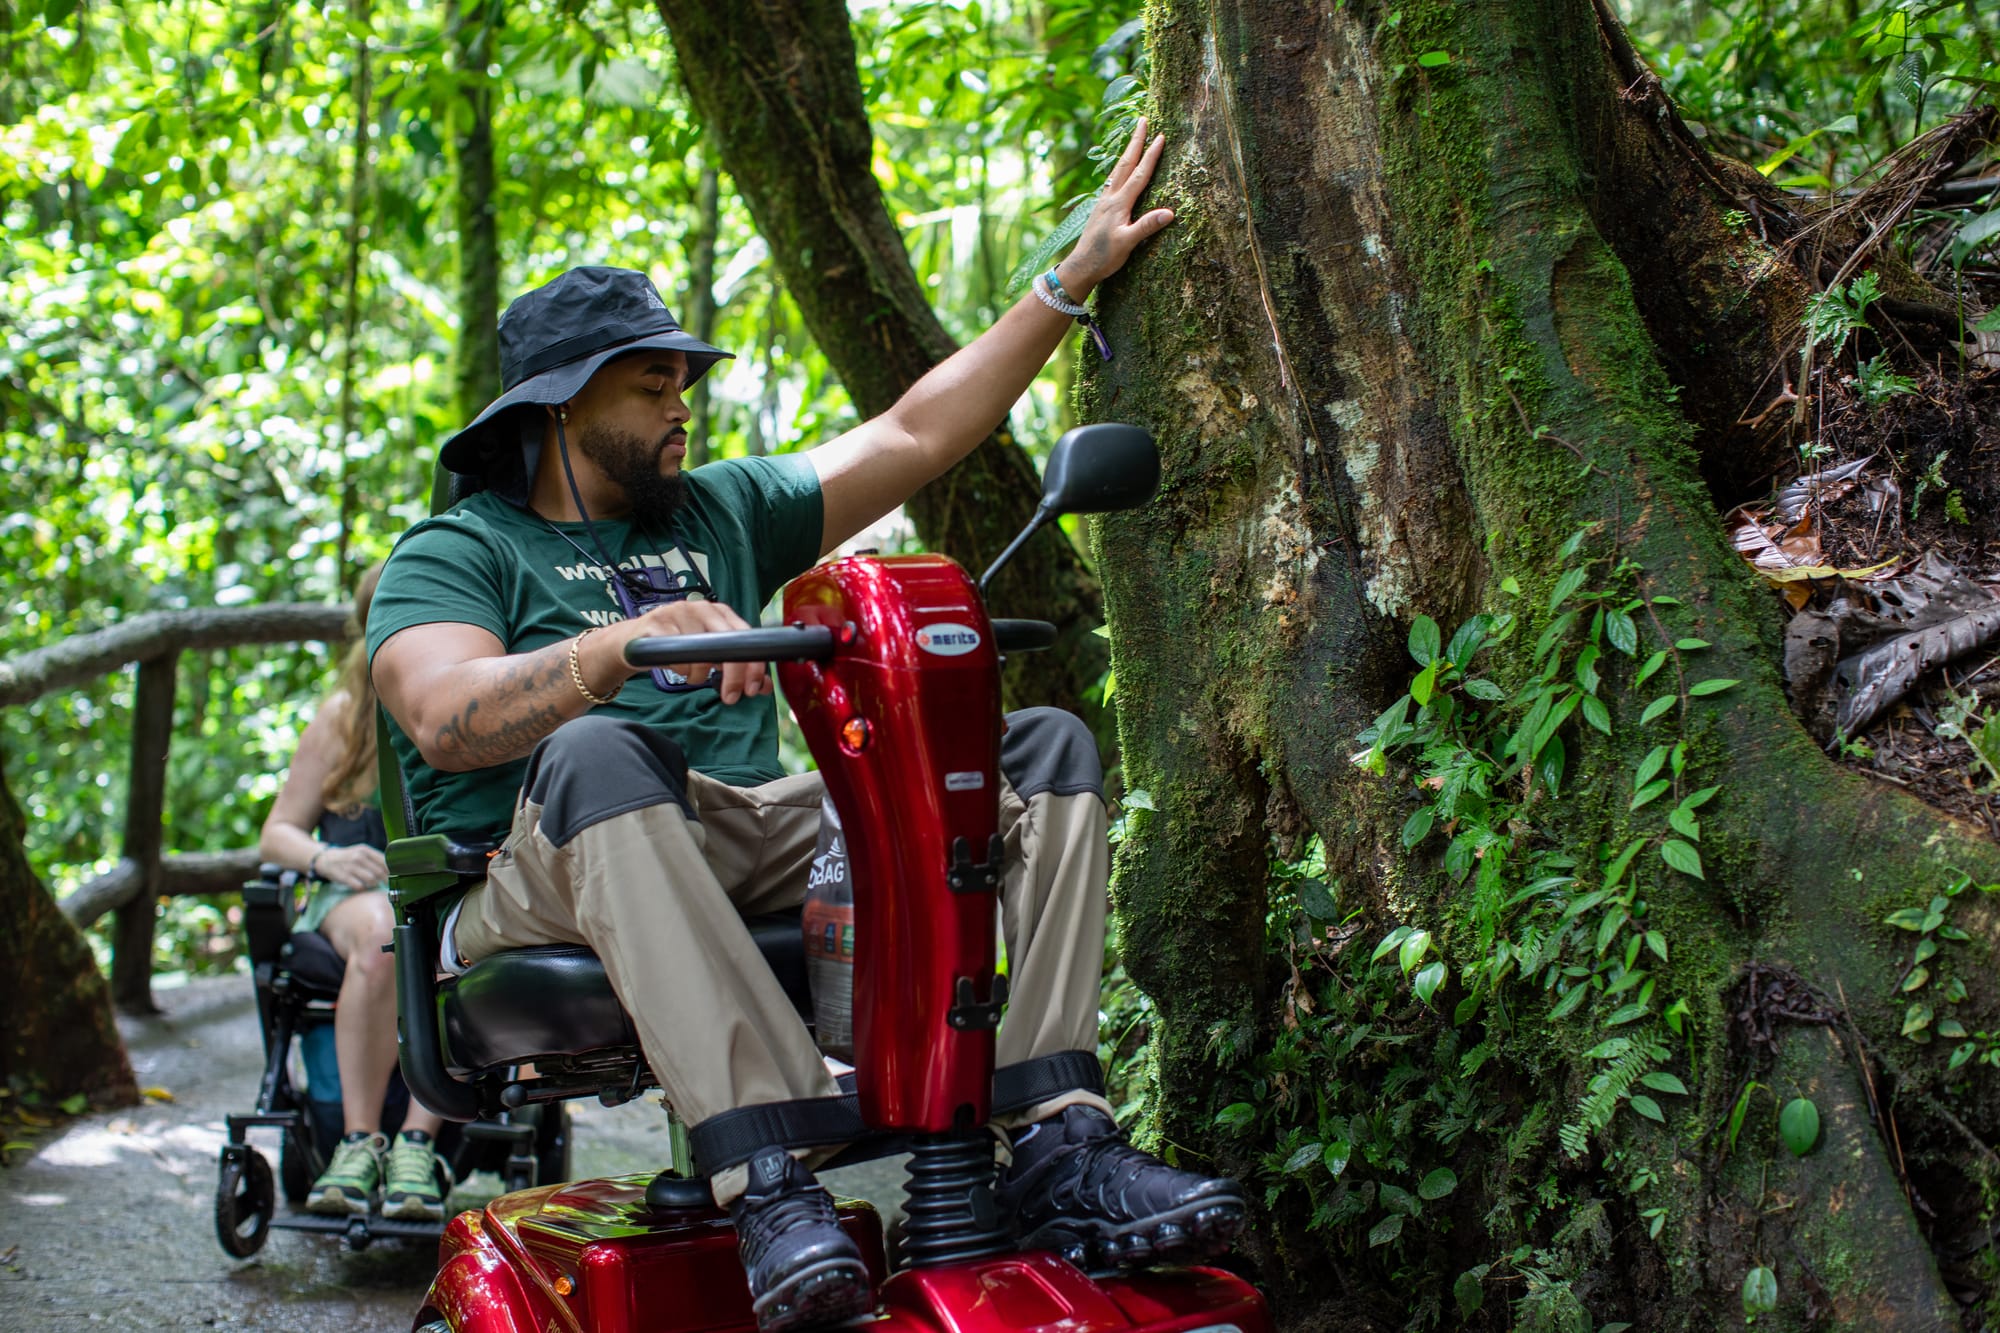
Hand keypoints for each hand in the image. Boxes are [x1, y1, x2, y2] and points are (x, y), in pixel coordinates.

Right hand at [314, 842, 388, 890]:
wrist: (325, 859)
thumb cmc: (348, 857)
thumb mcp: (361, 852)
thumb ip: (375, 858)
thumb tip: (392, 868)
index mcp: (365, 850)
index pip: (384, 861)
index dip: (391, 871)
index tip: (394, 876)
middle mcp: (358, 856)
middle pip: (379, 872)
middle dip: (384, 880)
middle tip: (386, 884)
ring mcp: (350, 866)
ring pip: (370, 879)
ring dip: (374, 884)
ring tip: (373, 885)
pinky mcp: (342, 876)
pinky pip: (358, 886)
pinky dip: (362, 888)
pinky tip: (362, 887)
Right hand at [612, 599, 770, 705]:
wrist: (633, 642)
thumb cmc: (676, 647)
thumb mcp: (710, 655)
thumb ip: (737, 667)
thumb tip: (765, 686)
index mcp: (719, 612)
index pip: (746, 637)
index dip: (753, 665)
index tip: (755, 688)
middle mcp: (701, 608)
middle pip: (727, 645)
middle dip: (733, 676)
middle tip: (732, 697)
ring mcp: (677, 613)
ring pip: (701, 655)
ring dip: (700, 675)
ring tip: (692, 674)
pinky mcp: (656, 624)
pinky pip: (678, 657)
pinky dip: (681, 670)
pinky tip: (677, 668)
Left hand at [1056, 116, 1175, 293]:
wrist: (1081, 266)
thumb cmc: (1104, 257)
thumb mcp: (1127, 243)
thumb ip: (1146, 227)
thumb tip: (1169, 213)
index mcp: (1119, 203)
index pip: (1140, 174)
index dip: (1151, 155)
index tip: (1161, 136)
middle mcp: (1110, 197)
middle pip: (1125, 164)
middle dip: (1135, 141)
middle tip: (1143, 120)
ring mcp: (1104, 201)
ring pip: (1118, 170)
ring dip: (1127, 152)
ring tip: (1133, 137)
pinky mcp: (1100, 208)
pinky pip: (1112, 181)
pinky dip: (1119, 168)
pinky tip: (1120, 169)